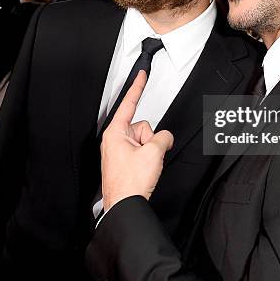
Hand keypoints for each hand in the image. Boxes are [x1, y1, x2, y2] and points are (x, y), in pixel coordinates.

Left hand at [101, 71, 173, 210]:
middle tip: (148, 156)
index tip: (140, 74)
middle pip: (143, 126)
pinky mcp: (124, 161)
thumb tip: (165, 137)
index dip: (137, 87)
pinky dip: (147, 158)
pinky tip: (143, 170)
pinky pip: (142, 151)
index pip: (129, 103)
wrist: (125, 206)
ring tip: (144, 166)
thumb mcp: (153, 153)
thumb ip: (163, 137)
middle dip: (150, 139)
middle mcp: (114, 139)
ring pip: (145, 140)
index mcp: (115, 132)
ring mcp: (119, 151)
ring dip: (150, 151)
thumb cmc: (129, 183)